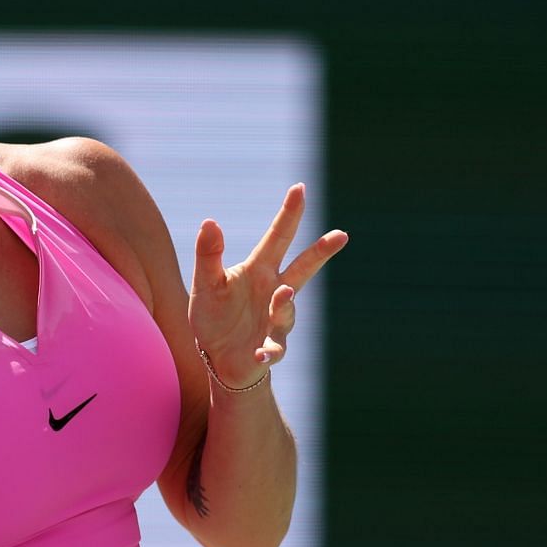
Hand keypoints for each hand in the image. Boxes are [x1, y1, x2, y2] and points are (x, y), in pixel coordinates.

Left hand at [189, 184, 347, 388]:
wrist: (218, 358)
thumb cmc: (214, 316)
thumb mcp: (206, 284)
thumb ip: (208, 255)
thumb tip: (209, 221)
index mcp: (259, 270)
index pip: (277, 238)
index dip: (289, 214)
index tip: (300, 188)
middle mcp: (273, 292)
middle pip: (302, 268)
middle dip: (320, 252)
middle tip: (340, 235)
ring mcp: (275, 321)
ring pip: (286, 309)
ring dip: (284, 302)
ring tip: (283, 293)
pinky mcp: (270, 349)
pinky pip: (273, 349)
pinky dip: (268, 351)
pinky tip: (260, 353)